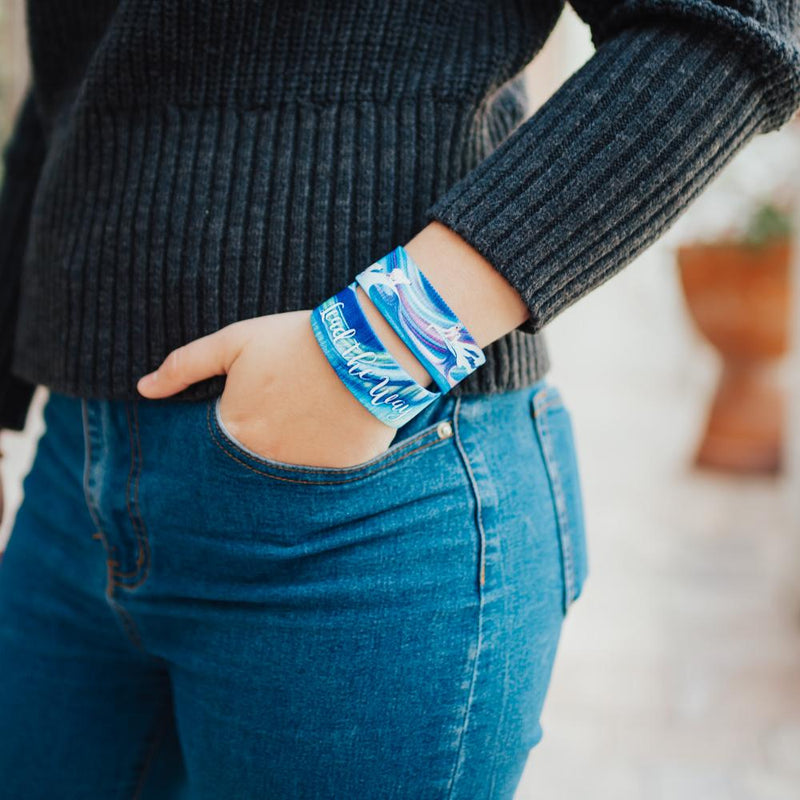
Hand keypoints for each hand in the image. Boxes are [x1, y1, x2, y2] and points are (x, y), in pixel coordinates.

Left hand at [136, 310, 397, 468]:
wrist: (368, 349)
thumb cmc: (297, 342)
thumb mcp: (236, 342)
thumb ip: (185, 365)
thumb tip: (143, 388)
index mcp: (235, 429)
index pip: (213, 448)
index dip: (228, 427)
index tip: (246, 411)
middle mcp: (264, 460)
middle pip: (247, 465)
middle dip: (255, 448)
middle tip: (277, 421)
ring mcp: (303, 473)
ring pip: (283, 477)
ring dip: (287, 458)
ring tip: (304, 428)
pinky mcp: (339, 477)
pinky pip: (322, 482)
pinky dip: (320, 466)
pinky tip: (329, 439)